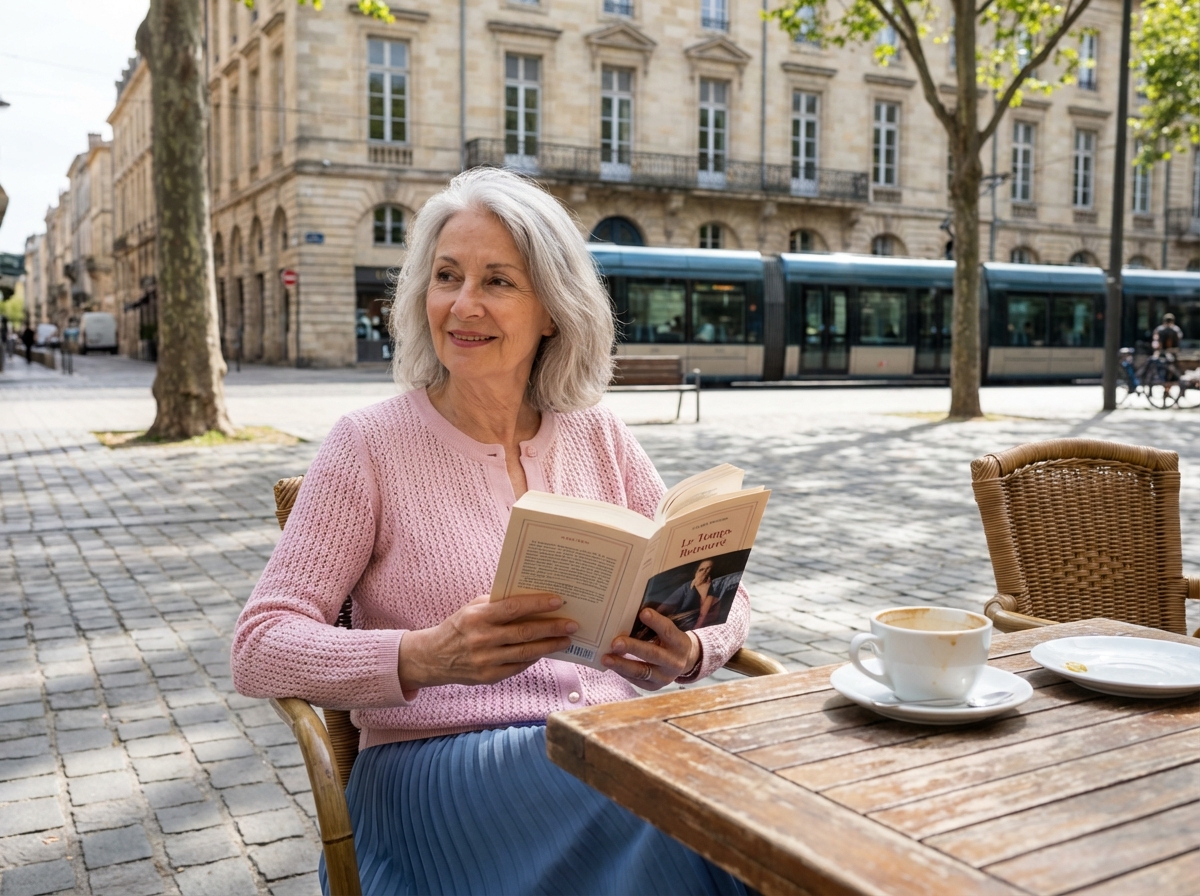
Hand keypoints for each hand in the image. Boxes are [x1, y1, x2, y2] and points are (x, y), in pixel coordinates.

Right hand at [398, 593, 576, 690]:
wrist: (434, 657)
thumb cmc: (460, 626)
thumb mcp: (473, 608)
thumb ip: (498, 603)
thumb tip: (531, 597)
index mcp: (477, 617)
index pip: (513, 608)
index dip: (537, 604)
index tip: (558, 601)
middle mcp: (481, 639)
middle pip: (524, 632)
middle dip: (552, 628)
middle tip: (572, 624)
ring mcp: (485, 660)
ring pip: (525, 653)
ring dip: (549, 646)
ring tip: (566, 640)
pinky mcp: (489, 677)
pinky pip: (518, 667)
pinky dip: (534, 658)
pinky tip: (546, 651)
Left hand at [602, 608, 700, 690]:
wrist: (683, 663)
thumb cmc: (670, 640)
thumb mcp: (671, 632)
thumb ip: (656, 625)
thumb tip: (630, 611)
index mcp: (681, 643)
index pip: (668, 631)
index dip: (656, 622)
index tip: (642, 613)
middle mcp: (674, 662)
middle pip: (653, 654)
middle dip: (633, 648)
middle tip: (615, 642)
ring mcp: (665, 677)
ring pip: (641, 671)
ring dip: (621, 664)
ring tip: (605, 658)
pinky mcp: (654, 687)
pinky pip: (635, 680)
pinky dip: (622, 671)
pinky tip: (611, 664)